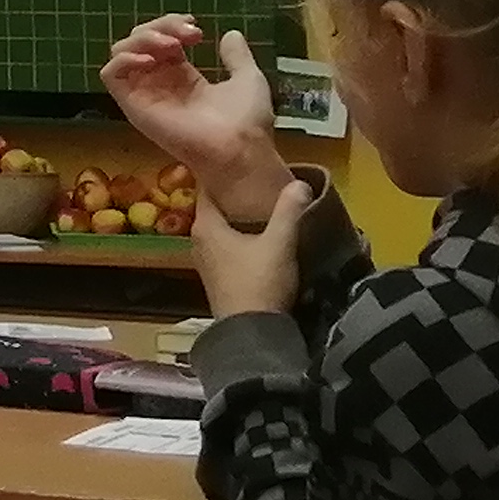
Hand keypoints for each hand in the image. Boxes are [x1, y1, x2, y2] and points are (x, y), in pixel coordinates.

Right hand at [98, 17, 290, 219]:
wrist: (238, 149)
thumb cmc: (246, 121)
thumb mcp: (248, 79)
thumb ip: (237, 57)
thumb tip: (231, 34)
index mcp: (184, 78)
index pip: (162, 41)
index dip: (172, 25)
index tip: (194, 26)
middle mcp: (160, 83)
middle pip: (139, 41)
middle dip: (160, 26)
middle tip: (186, 34)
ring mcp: (145, 94)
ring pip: (122, 51)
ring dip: (142, 38)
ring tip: (169, 45)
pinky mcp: (133, 106)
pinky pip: (111, 75)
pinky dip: (124, 58)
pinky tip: (150, 59)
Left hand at [193, 176, 312, 320]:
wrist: (251, 333)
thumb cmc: (260, 281)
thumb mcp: (279, 243)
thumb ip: (289, 211)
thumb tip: (300, 182)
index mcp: (205, 225)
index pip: (207, 187)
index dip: (223, 174)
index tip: (244, 166)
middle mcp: (198, 240)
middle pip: (215, 208)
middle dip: (235, 197)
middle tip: (260, 186)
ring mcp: (205, 261)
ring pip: (221, 230)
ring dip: (239, 221)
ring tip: (264, 211)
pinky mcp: (216, 278)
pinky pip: (225, 248)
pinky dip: (238, 239)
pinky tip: (259, 240)